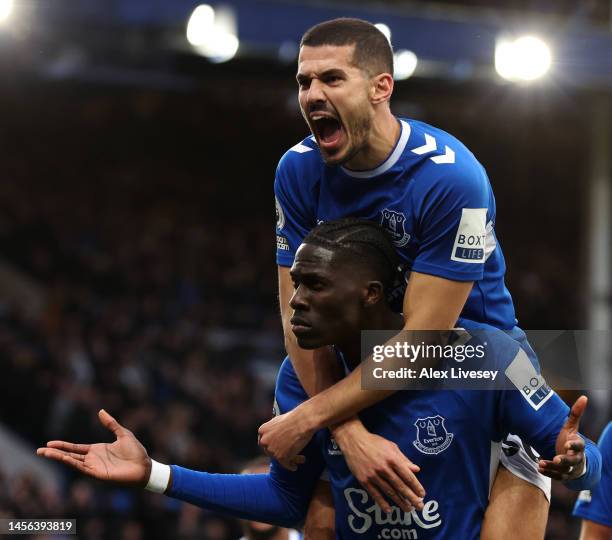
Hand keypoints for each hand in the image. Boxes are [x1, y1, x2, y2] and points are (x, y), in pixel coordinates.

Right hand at [37, 409, 151, 486]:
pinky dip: (72, 463)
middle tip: (39, 450)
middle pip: (69, 455)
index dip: (63, 445)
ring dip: (59, 458)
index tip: (49, 443)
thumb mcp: (122, 433)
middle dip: (55, 453)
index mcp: (97, 450)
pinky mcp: (98, 473)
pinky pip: (82, 467)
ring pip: (72, 462)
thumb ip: (111, 424)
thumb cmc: (136, 451)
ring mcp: (94, 466)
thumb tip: (101, 411)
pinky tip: (63, 458)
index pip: (75, 448)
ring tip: (45, 453)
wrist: (144, 466)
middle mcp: (93, 459)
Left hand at [258, 407, 313, 469]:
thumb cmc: (294, 418)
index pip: (264, 442)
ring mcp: (272, 450)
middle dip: (279, 453)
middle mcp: (264, 441)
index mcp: (262, 430)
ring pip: (279, 458)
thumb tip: (276, 435)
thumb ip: (273, 430)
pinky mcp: (281, 457)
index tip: (278, 449)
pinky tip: (295, 467)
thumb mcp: (278, 421)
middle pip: (270, 451)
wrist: (302, 421)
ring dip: (289, 459)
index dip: (272, 446)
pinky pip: (286, 464)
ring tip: (300, 459)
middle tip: (288, 454)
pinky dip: (291, 466)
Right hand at [333, 420, 424, 512]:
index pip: (407, 476)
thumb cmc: (375, 442)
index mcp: (392, 458)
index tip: (422, 494)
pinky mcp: (364, 480)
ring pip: (389, 491)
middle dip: (411, 497)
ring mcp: (373, 475)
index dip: (416, 486)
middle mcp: (384, 468)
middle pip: (400, 486)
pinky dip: (382, 503)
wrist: (354, 440)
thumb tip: (417, 470)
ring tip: (408, 509)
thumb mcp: (391, 446)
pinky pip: (374, 494)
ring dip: (400, 502)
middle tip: (420, 507)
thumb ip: (404, 459)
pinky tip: (389, 510)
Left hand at [538, 395, 586, 481]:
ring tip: (541, 463)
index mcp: (579, 446)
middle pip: (572, 461)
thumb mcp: (572, 427)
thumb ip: (576, 413)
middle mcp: (576, 458)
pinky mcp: (564, 475)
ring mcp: (570, 468)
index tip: (567, 444)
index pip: (579, 446)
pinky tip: (539, 468)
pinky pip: (557, 476)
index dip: (574, 445)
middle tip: (557, 459)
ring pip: (563, 470)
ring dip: (552, 467)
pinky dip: (548, 473)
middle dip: (564, 461)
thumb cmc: (571, 440)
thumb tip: (584, 397)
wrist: (575, 460)